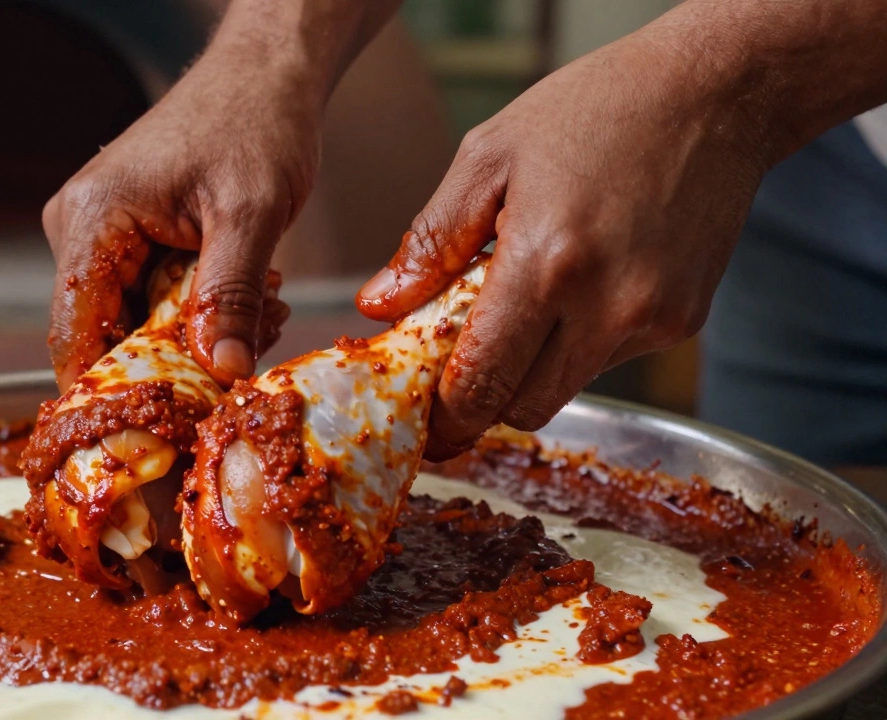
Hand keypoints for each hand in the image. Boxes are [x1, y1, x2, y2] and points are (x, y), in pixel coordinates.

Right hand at [42, 42, 321, 390]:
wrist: (266, 74)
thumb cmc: (255, 122)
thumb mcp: (250, 214)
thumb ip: (229, 295)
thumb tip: (222, 372)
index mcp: (92, 220)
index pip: (74, 333)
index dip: (106, 395)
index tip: (149, 442)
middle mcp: (82, 230)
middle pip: (105, 337)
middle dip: (174, 364)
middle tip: (245, 356)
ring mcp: (105, 236)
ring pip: (137, 325)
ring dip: (198, 336)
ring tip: (262, 310)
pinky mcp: (132, 240)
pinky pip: (154, 302)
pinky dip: (202, 313)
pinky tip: (251, 295)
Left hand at [356, 28, 773, 459]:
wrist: (716, 93)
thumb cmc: (596, 109)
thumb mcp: (488, 156)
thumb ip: (430, 242)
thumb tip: (379, 306)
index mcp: (547, 264)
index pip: (480, 384)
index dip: (444, 416)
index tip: (423, 422)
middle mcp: (607, 306)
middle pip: (523, 408)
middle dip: (482, 400)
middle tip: (457, 368)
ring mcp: (653, 320)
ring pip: (566, 389)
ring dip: (531, 369)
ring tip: (525, 299)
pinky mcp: (684, 322)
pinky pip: (609, 359)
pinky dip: (580, 339)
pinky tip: (582, 279)